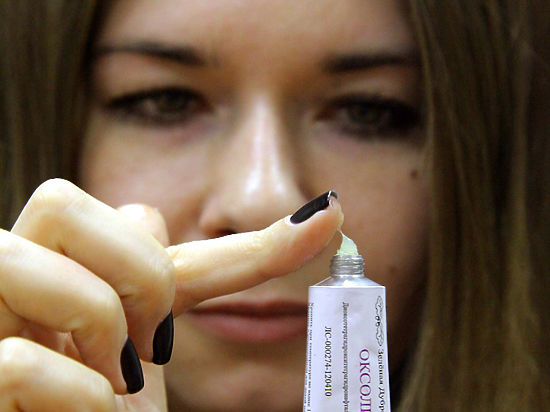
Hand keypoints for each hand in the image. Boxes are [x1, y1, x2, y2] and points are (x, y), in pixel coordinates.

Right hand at [0, 180, 341, 410]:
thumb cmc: (94, 409)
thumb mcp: (141, 349)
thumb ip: (166, 284)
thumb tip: (238, 227)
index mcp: (60, 264)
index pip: (143, 223)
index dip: (247, 236)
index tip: (328, 220)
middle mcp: (11, 275)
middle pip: (59, 200)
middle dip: (131, 271)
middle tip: (147, 340)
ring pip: (31, 260)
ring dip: (98, 329)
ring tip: (108, 379)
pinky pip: (20, 362)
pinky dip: (78, 397)